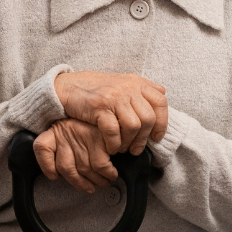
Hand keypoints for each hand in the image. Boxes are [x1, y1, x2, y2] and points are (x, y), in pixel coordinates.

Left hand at [33, 119, 118, 192]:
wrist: (110, 113)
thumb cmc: (88, 130)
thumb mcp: (69, 135)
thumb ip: (62, 153)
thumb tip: (62, 177)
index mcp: (55, 132)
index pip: (41, 148)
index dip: (46, 166)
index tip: (55, 176)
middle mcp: (67, 133)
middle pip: (65, 168)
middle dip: (78, 183)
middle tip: (88, 188)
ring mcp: (82, 136)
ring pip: (85, 170)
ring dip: (96, 182)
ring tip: (103, 183)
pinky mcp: (99, 139)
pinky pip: (100, 166)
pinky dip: (107, 174)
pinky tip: (111, 174)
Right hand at [54, 71, 168, 155]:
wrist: (69, 86)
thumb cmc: (97, 89)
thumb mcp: (123, 83)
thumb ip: (141, 90)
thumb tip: (161, 97)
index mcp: (137, 83)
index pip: (161, 102)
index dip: (162, 122)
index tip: (156, 136)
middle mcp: (128, 87)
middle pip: (148, 118)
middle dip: (144, 138)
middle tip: (136, 149)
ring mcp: (114, 96)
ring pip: (133, 126)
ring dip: (129, 142)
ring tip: (122, 149)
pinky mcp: (100, 106)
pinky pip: (114, 130)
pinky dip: (114, 143)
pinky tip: (111, 148)